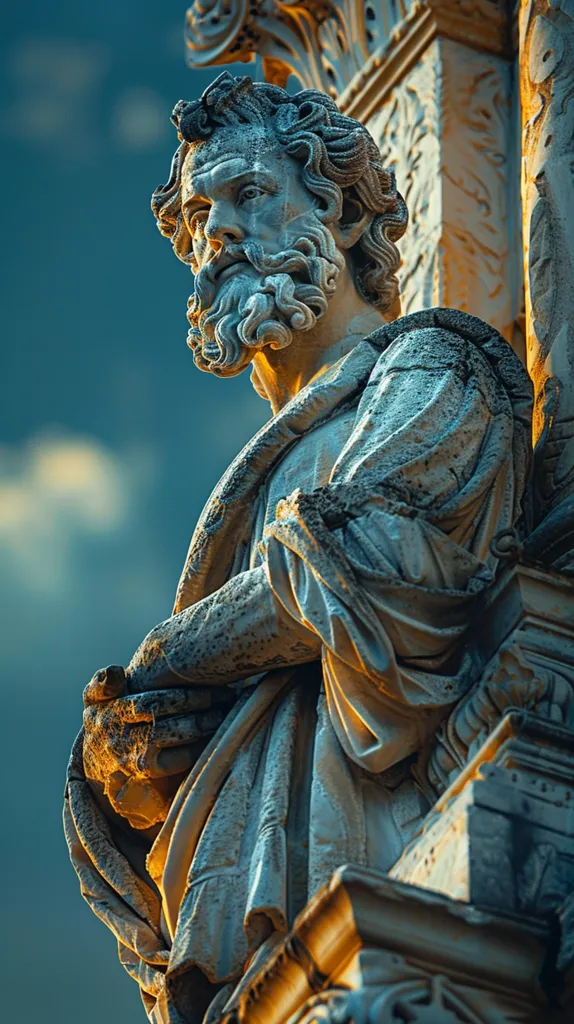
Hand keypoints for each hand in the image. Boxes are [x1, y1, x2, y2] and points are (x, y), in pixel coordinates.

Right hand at [82, 665, 234, 828]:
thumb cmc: (105, 719)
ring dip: (204, 725)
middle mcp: (122, 737)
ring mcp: (136, 757)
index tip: (207, 684)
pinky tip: (214, 733)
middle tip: (225, 696)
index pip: (151, 703)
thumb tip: (113, 670)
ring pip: (176, 738)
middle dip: (200, 708)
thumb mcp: (94, 700)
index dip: (182, 696)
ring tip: (224, 712)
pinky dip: (200, 746)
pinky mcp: (149, 774)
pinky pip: (180, 760)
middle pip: (167, 720)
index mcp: (112, 712)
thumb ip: (101, 684)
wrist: (97, 761)